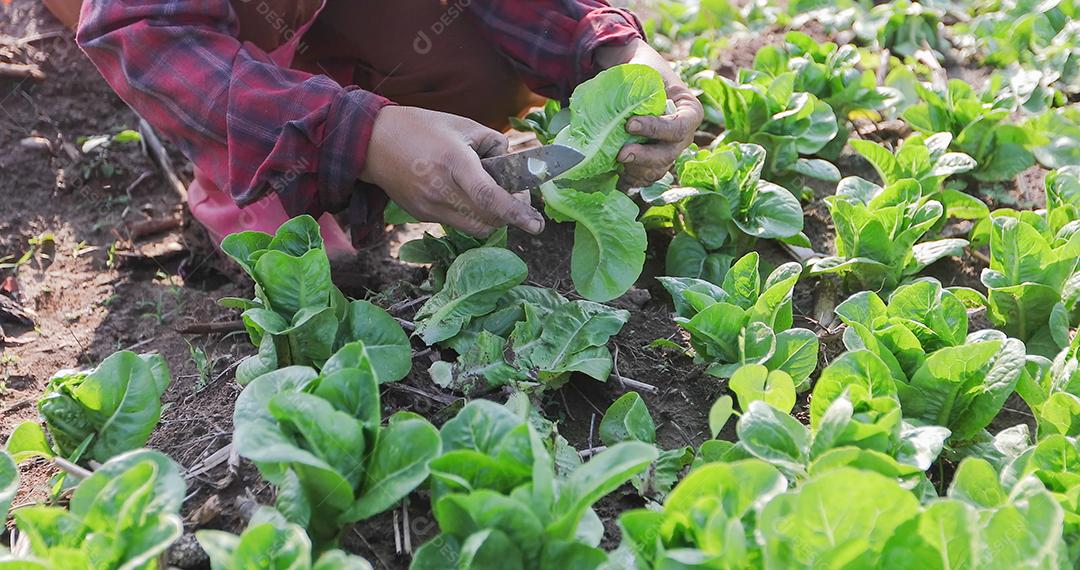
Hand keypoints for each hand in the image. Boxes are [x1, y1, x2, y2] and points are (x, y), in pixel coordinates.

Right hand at [360, 106, 544, 235]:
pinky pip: (457, 223)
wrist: (373, 142)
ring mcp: (429, 207)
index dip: (517, 213)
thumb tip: (513, 167)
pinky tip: (462, 193)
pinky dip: (470, 214)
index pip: (490, 198)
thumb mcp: (463, 125)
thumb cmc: (421, 127)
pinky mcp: (421, 215)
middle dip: (510, 213)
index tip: (536, 224)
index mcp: (454, 162)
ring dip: (491, 217)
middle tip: (516, 195)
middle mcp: (441, 190)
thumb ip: (494, 144)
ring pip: (475, 228)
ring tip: (490, 194)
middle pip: (489, 220)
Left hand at [595, 39, 703, 188]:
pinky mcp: (653, 162)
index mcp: (690, 112)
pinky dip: (631, 180)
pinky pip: (645, 178)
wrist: (636, 80)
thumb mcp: (646, 71)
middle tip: (621, 154)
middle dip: (644, 157)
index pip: (679, 127)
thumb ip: (640, 87)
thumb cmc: (644, 71)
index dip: (655, 129)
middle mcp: (683, 137)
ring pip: (657, 170)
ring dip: (636, 171)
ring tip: (617, 164)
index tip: (630, 124)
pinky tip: (617, 178)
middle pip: (668, 155)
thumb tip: (619, 106)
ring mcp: (669, 151)